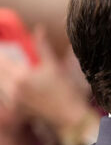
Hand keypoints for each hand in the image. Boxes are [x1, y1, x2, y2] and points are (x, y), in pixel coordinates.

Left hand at [0, 26, 93, 142]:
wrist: (69, 115)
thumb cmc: (65, 90)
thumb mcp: (54, 66)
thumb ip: (42, 47)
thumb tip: (39, 29)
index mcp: (22, 76)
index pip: (2, 60)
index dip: (1, 53)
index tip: (1, 47)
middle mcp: (13, 88)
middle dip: (2, 64)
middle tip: (4, 58)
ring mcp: (13, 100)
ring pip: (0, 84)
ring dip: (4, 75)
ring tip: (7, 67)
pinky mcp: (15, 108)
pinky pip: (4, 94)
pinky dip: (5, 87)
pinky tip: (11, 83)